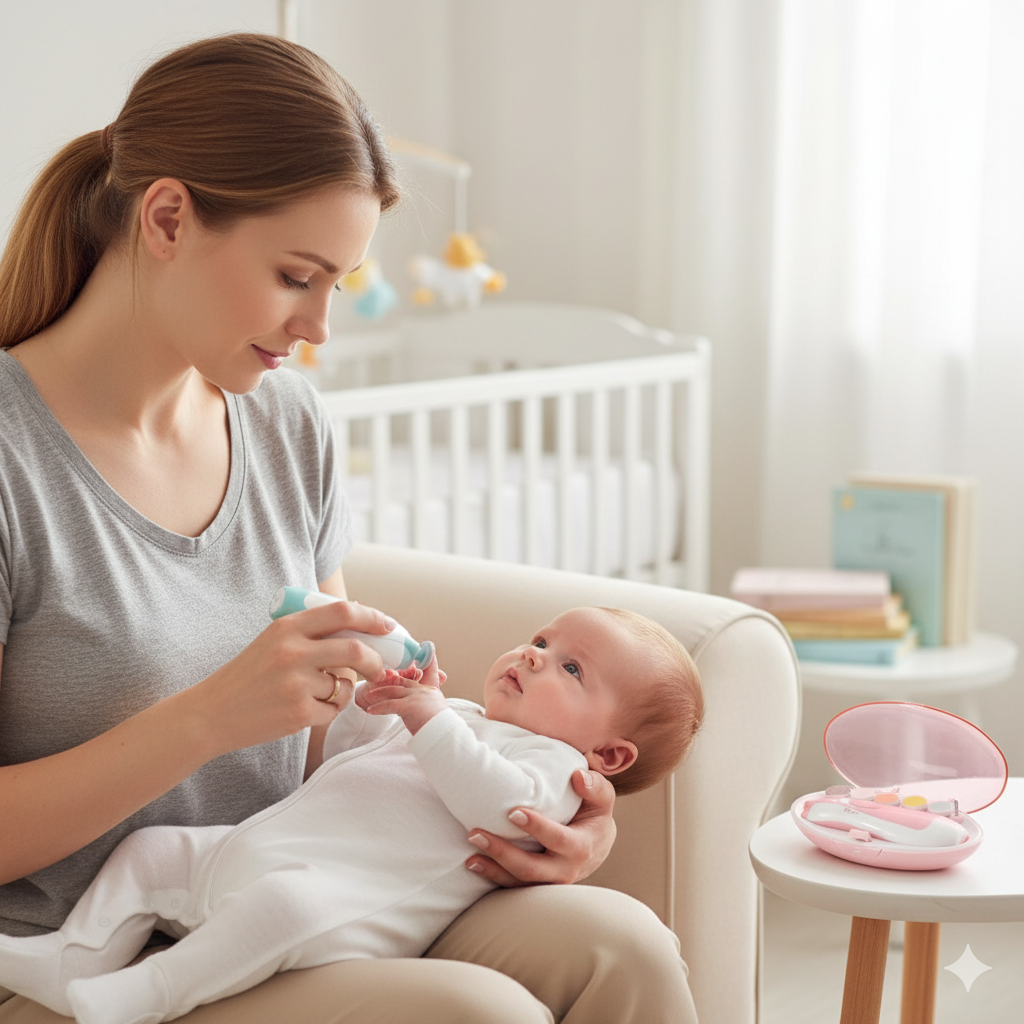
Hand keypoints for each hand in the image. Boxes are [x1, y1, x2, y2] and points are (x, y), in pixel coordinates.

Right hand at [193, 598, 396, 755]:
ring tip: (320, 692)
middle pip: (355, 650)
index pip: (342, 612)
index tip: (389, 627)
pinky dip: (329, 710)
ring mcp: (296, 684)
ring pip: (345, 684)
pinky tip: (306, 709)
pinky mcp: (298, 713)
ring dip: (343, 689)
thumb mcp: (274, 640)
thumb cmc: (249, 675)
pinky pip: (333, 709)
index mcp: (287, 627)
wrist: (212, 713)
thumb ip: (311, 631)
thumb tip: (362, 620)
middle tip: (381, 668)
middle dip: (376, 661)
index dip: (373, 618)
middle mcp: (292, 652)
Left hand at [358, 656, 447, 733]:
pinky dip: (378, 708)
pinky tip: (370, 710)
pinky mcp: (409, 705)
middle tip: (380, 674)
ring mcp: (416, 696)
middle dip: (390, 677)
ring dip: (379, 693)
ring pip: (393, 690)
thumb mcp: (438, 712)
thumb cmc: (441, 728)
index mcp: (431, 691)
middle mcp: (424, 690)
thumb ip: (431, 705)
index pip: (428, 671)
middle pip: (403, 680)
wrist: (444, 735)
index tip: (425, 646)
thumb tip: (432, 705)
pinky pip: (389, 705)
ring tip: (368, 696)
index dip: (426, 659)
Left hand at [465, 769, 616, 885]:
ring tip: (469, 856)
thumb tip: (578, 777)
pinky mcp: (535, 885)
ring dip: (492, 869)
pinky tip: (473, 864)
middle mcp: (565, 870)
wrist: (596, 846)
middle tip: (476, 834)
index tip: (512, 812)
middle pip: (530, 868)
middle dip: (502, 852)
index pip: (557, 839)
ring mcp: (549, 881)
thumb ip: (595, 786)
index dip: (536, 827)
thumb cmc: (594, 815)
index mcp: (581, 847)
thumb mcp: (602, 799)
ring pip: (518, 882)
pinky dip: (492, 876)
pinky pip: (512, 886)